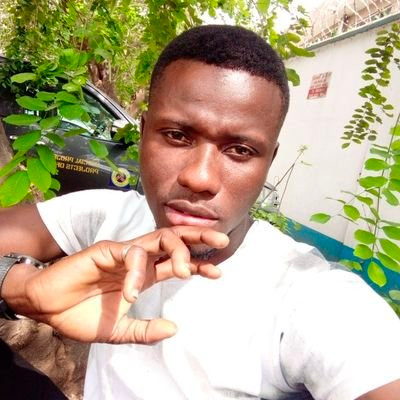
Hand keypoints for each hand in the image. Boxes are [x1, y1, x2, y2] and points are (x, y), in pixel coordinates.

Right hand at [2, 226, 227, 343]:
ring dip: (177, 249)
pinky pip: (129, 255)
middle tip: (222, 242)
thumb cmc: (81, 315)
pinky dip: (135, 271)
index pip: (177, 263)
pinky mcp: (106, 250)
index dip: (198, 265)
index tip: (218, 273)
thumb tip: (174, 329)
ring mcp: (124, 252)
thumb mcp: (119, 331)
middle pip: (174, 240)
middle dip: (198, 238)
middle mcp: (138, 259)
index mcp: (144, 274)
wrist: (47, 308)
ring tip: (185, 272)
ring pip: (159, 237)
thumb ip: (144, 331)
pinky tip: (131, 291)